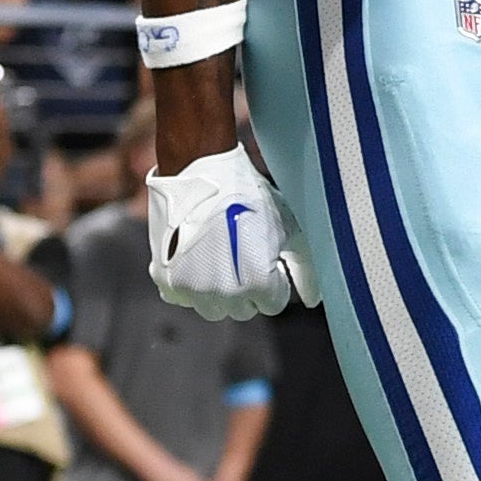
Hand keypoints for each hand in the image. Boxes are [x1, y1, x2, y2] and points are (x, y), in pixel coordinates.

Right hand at [145, 145, 314, 320]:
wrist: (201, 171)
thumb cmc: (250, 197)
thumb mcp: (288, 229)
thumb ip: (305, 269)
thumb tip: (313, 301)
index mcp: (256, 284)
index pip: (272, 303)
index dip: (274, 279)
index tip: (266, 256)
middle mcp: (223, 293)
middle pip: (244, 309)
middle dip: (248, 287)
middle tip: (243, 252)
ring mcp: (192, 289)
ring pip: (214, 309)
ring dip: (220, 290)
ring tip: (221, 255)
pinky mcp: (167, 279)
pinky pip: (185, 298)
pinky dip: (192, 284)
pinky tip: (198, 257)